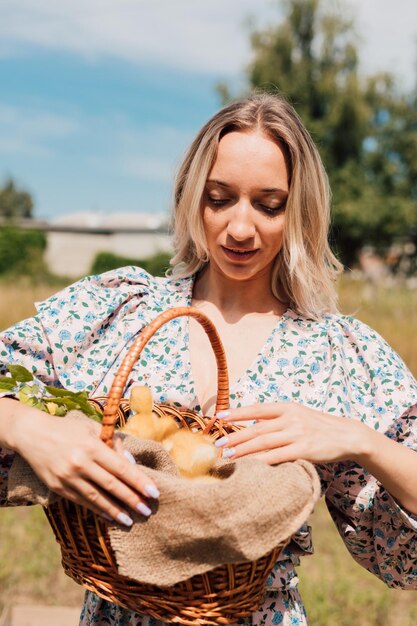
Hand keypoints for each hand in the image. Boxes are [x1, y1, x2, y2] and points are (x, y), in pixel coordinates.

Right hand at [7, 401, 158, 525]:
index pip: (121, 467)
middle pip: (111, 485)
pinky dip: (96, 509)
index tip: (154, 492)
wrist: (32, 434)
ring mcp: (67, 477)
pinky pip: (81, 501)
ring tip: (130, 520)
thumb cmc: (68, 429)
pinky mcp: (57, 487)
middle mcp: (80, 463)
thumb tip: (131, 462)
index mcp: (92, 446)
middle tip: (147, 510)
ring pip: (96, 498)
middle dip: (131, 499)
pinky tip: (109, 516)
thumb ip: (114, 443)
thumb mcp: (92, 428)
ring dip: (115, 511)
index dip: (138, 481)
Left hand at [215, 402, 368, 464]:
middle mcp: (290, 418)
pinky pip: (278, 456)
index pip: (257, 409)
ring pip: (264, 443)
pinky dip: (262, 461)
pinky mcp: (304, 450)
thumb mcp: (298, 415)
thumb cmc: (318, 427)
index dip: (237, 413)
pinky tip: (250, 466)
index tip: (219, 416)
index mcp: (287, 407)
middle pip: (257, 428)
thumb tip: (252, 426)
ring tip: (228, 456)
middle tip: (219, 444)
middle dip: (235, 437)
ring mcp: (298, 434)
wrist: (347, 435)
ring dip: (243, 450)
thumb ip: (277, 419)